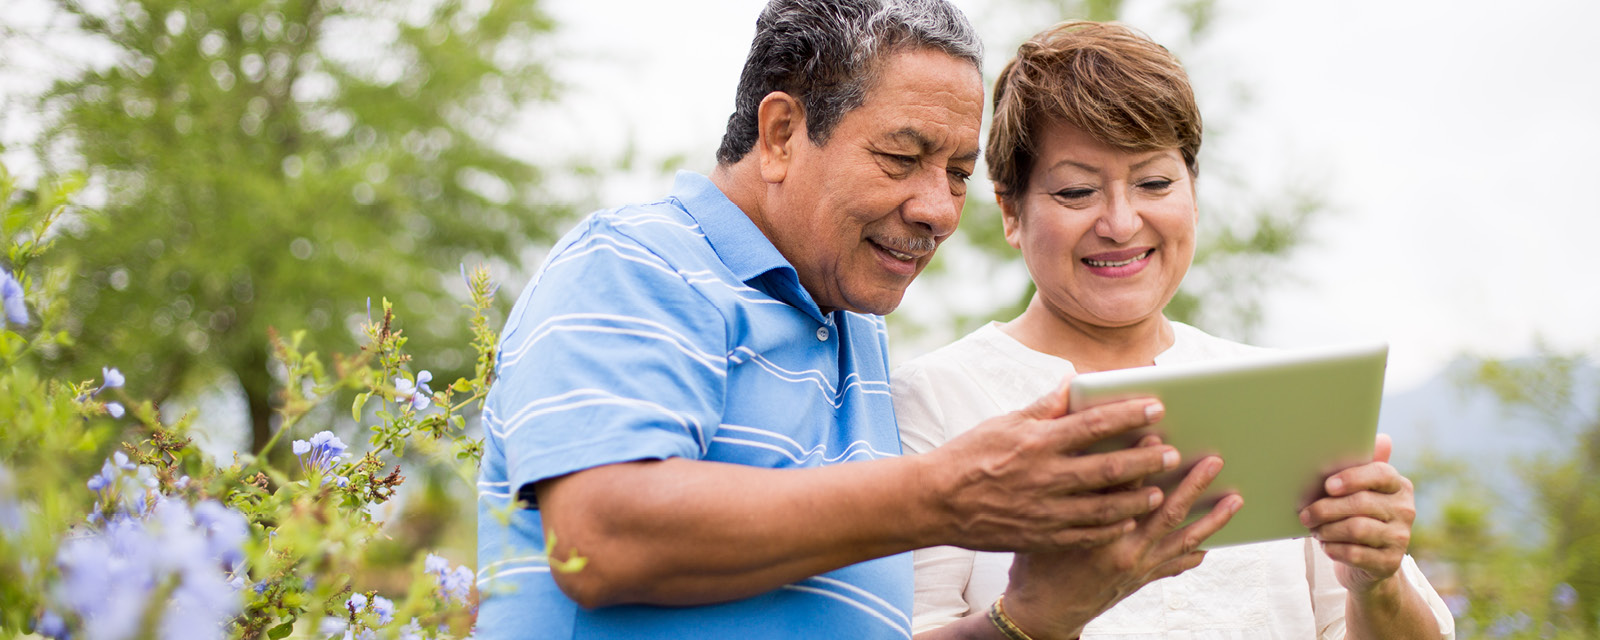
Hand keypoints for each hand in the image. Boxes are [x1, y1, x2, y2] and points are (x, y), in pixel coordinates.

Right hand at [918, 377, 1182, 551]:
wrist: (935, 501)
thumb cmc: (970, 455)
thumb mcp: (1005, 423)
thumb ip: (1045, 407)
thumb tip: (1075, 382)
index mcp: (1037, 442)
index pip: (1093, 424)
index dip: (1128, 415)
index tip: (1156, 407)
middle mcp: (1044, 477)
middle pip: (1108, 469)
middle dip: (1145, 461)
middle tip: (1171, 454)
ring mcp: (1043, 511)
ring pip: (1104, 508)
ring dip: (1136, 499)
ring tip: (1157, 492)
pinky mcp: (1040, 536)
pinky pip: (1085, 535)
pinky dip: (1111, 529)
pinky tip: (1128, 521)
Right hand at [1002, 454, 1241, 639]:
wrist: (1044, 612)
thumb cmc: (1040, 566)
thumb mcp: (1049, 526)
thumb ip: (1069, 491)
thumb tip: (1082, 455)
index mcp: (1099, 534)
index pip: (1126, 488)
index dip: (1142, 462)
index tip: (1157, 440)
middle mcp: (1126, 551)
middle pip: (1168, 512)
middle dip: (1193, 485)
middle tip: (1213, 463)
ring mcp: (1139, 567)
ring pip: (1184, 539)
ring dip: (1211, 520)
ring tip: (1234, 501)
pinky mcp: (1142, 579)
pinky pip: (1175, 565)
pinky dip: (1194, 554)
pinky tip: (1208, 545)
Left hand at [1299, 434, 1416, 593]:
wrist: (1369, 563)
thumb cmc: (1357, 516)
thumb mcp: (1359, 491)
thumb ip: (1361, 467)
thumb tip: (1383, 438)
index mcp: (1398, 486)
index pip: (1380, 474)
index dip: (1352, 478)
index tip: (1327, 486)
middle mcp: (1405, 510)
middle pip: (1361, 503)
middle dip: (1326, 508)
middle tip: (1304, 514)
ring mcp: (1400, 537)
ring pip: (1356, 528)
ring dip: (1327, 529)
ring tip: (1314, 529)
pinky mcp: (1390, 562)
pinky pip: (1355, 553)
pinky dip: (1333, 549)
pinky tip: (1325, 546)